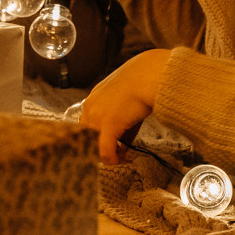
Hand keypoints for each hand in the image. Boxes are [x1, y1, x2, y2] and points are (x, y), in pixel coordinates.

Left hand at [79, 48, 171, 163]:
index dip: (96, 138)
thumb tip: (123, 136)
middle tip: (113, 153)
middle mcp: (90, 108)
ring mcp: (97, 117)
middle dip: (99, 148)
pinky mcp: (109, 125)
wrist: (149, 74)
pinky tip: (121, 160)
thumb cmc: (143, 81)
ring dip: (107, 153)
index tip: (109, 144)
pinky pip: (105, 151)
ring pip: (93, 146)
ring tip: (121, 155)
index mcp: (92, 99)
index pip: (85, 126)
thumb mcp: (125, 96)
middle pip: (85, 138)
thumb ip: (120, 115)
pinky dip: (113, 159)